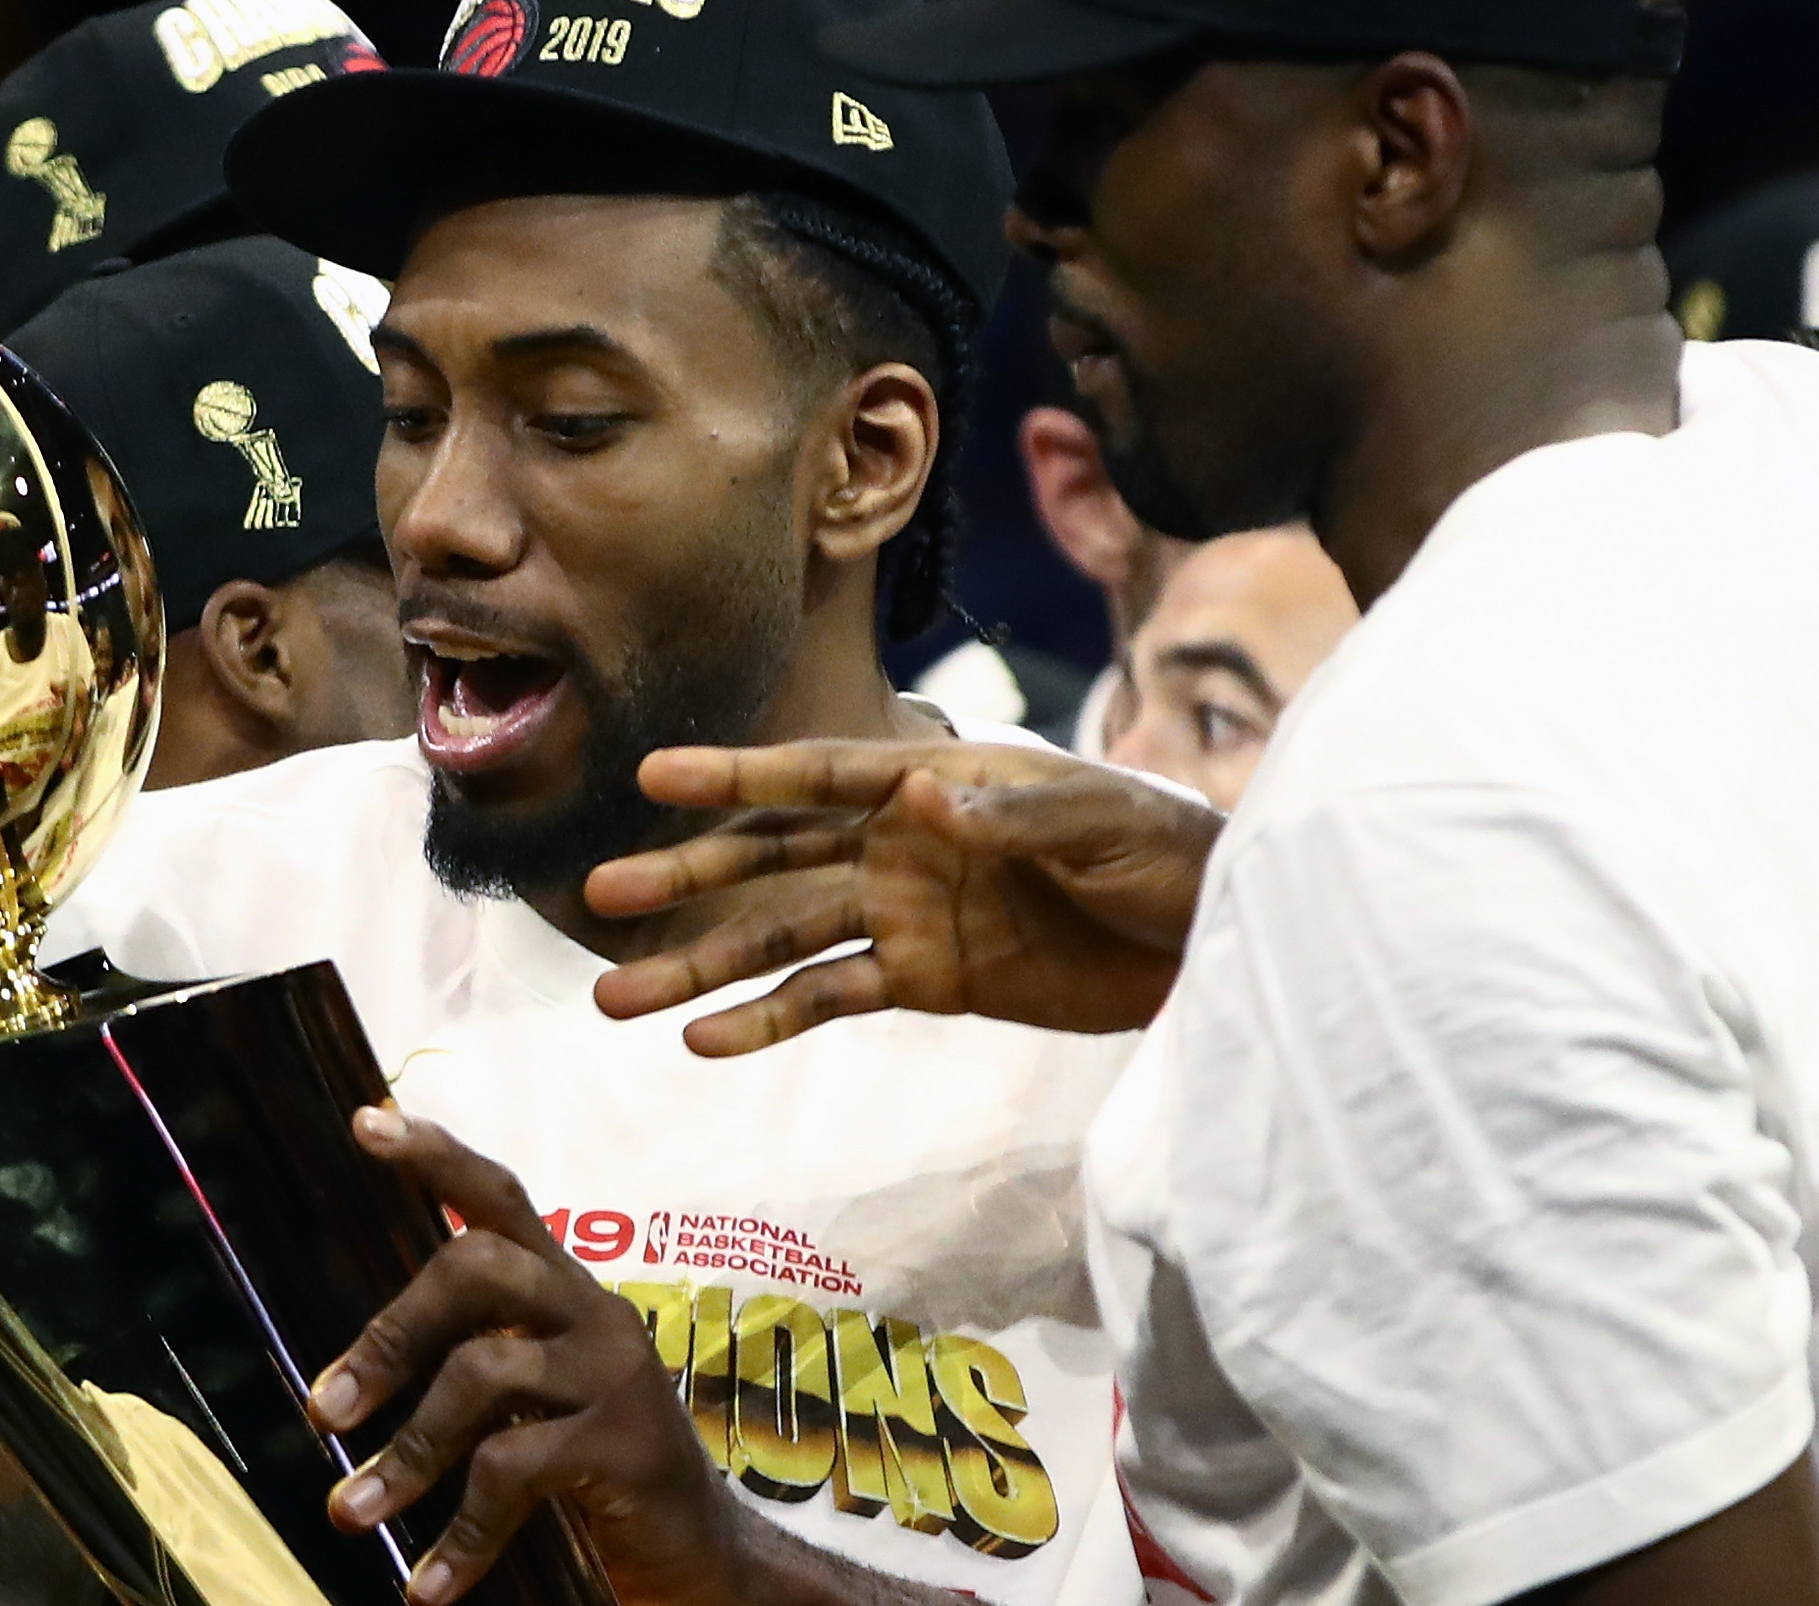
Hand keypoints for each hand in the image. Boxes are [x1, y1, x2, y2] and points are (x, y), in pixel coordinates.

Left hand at [310, 1110, 742, 1605]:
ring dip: (404, 1453)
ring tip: (350, 1514)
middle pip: (476, 1265)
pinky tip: (428, 1585)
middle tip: (325, 1410)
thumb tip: (344, 1387)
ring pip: (482, 1373)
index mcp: (566, 1292)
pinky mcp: (626, 1443)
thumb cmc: (597, 1475)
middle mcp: (594, 1312)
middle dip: (389, 1335)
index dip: (435, 1154)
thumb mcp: (538, 1403)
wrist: (705, 1559)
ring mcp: (616, 1373)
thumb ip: (473, 1366)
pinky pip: (513, 1469)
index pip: (500, 1196)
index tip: (364, 1121)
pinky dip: (459, 1535)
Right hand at [587, 741, 1220, 1053]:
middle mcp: (899, 841)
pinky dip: (767, 1022)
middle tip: (602, 891)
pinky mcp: (926, 981)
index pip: (818, 775)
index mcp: (935, 780)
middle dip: (688, 874)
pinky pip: (831, 1000)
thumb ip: (1011, 814)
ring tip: (618, 998)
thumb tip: (920, 792)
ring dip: (702, 967)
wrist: (1216, 938)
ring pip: (780, 939)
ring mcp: (905, 913)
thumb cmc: (1168, 852)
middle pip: (773, 857)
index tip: (654, 777)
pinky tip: (703, 1043)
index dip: (736, 775)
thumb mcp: (1102, 824)